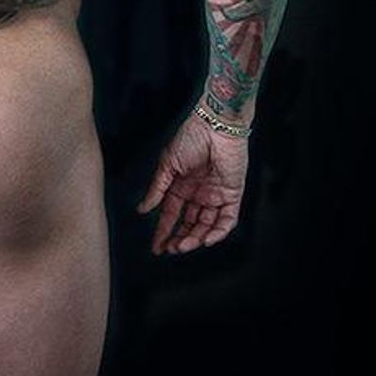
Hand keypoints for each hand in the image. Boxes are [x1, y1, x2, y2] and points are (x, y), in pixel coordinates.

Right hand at [136, 111, 248, 252]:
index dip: (164, 231)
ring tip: (184, 246)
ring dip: (195, 238)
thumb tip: (143, 209)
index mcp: (181, 186)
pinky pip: (227, 219)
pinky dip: (217, 232)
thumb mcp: (167, 165)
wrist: (216, 125)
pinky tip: (205, 239)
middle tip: (171, 249)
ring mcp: (215, 195)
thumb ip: (156, 189)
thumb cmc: (191, 137)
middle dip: (180, 239)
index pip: (172, 214)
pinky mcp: (232, 194)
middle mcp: (198, 193)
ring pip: (206, 226)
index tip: (157, 247)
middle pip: (189, 224)